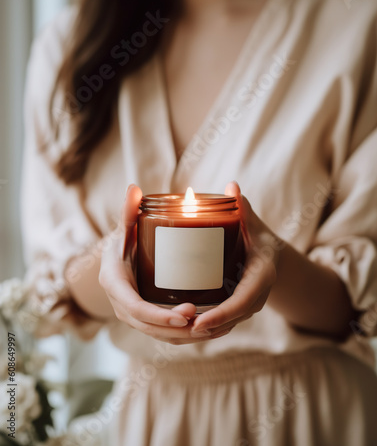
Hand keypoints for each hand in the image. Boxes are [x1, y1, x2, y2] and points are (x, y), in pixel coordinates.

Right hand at [99, 185, 220, 343]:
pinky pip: (162, 333)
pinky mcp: (144, 319)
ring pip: (158, 334)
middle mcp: (120, 305)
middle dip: (178, 330)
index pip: (136, 308)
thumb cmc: (124, 241)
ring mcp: (131, 315)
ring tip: (211, 328)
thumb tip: (133, 188)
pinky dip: (182, 336)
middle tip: (205, 320)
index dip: (160, 316)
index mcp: (114, 283)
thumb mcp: (125, 227)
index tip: (188, 312)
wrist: (117, 258)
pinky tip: (206, 330)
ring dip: (184, 338)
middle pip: (149, 327)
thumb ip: (129, 211)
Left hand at [191, 181, 278, 337]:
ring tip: (173, 331)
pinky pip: (222, 323)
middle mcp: (256, 297)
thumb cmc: (261, 239)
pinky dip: (205, 327)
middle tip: (177, 327)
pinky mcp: (237, 310)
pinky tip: (181, 328)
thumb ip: (244, 210)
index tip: (198, 322)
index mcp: (262, 277)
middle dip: (205, 328)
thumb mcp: (255, 225)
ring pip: (225, 326)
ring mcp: (247, 307)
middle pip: (231, 320)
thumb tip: (231, 186)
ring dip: (202, 332)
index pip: (242, 302)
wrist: (273, 258)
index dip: (221, 315)